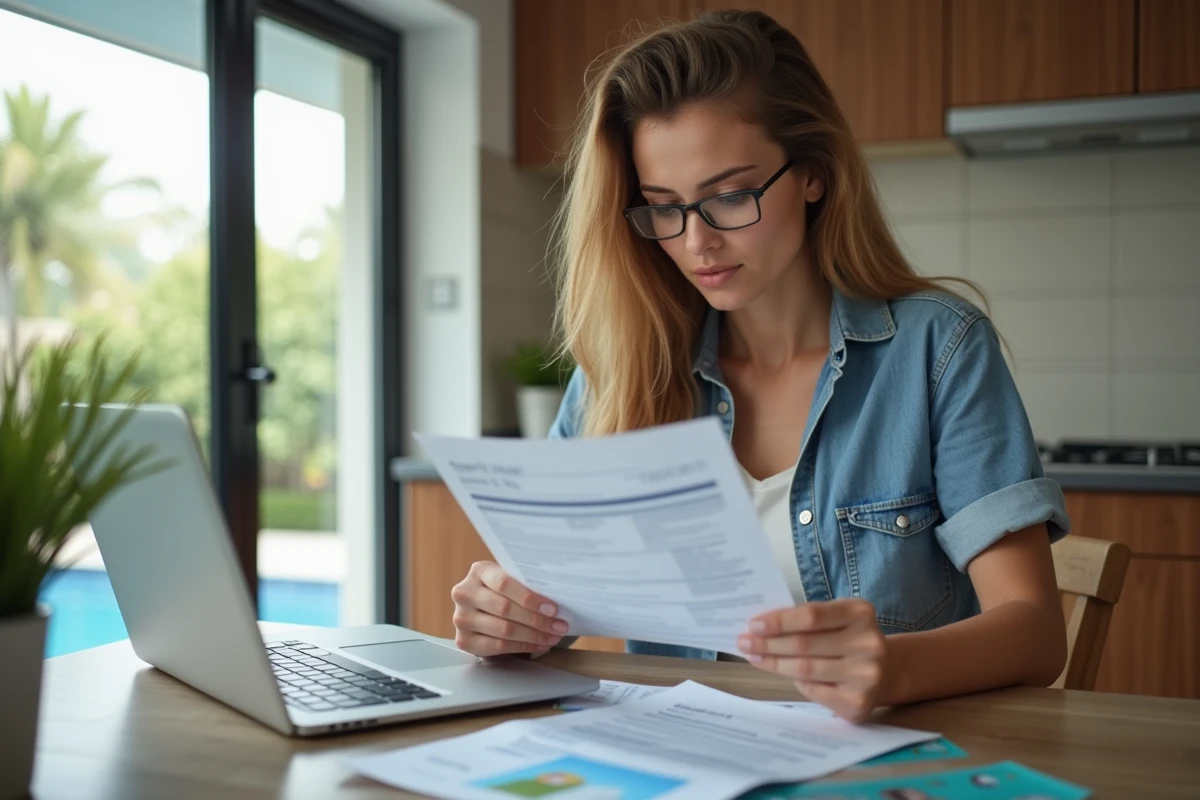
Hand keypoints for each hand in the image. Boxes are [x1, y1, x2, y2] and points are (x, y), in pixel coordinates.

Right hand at [450, 561, 569, 656]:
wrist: (481, 608)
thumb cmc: (504, 592)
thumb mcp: (510, 580)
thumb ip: (526, 584)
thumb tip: (559, 595)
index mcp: (479, 571)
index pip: (504, 583)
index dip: (529, 597)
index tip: (552, 608)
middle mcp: (464, 593)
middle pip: (505, 608)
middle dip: (537, 620)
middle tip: (559, 626)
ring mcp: (461, 618)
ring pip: (504, 630)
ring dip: (534, 636)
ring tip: (553, 637)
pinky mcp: (464, 640)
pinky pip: (498, 646)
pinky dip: (523, 647)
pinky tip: (539, 645)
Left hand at [737, 599, 888, 722]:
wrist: (887, 671)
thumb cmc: (848, 639)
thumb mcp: (836, 619)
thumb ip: (806, 620)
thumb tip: (760, 627)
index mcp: (860, 613)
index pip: (811, 616)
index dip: (779, 621)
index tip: (753, 625)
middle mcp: (868, 643)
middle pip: (804, 644)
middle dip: (768, 644)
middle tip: (744, 643)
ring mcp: (866, 675)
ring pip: (805, 669)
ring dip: (773, 663)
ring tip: (754, 657)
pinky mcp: (858, 702)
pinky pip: (813, 690)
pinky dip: (795, 682)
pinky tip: (783, 674)